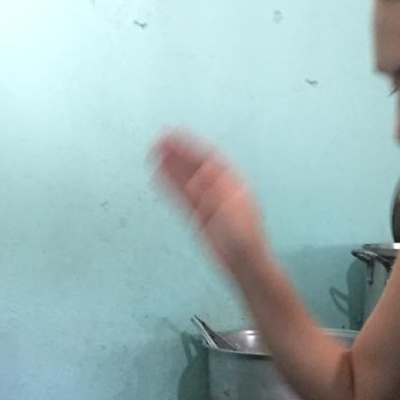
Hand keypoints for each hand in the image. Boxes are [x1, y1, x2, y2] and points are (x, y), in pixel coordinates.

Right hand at [150, 131, 266, 275]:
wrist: (244, 264)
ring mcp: (208, 203)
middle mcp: (219, 190)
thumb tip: (205, 170)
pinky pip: (181, 197)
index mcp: (233, 184)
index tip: (173, 135)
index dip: (190, 145)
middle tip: (158, 141)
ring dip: (170, 167)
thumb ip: (217, 189)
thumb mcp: (233, 210)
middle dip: (177, 153)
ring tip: (153, 154)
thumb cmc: (246, 239)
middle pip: (194, 166)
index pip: (208, 158)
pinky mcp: (198, 216)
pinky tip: (158, 176)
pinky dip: (170, 186)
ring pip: (185, 180)